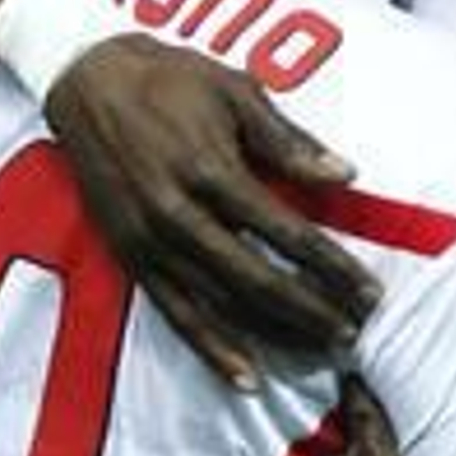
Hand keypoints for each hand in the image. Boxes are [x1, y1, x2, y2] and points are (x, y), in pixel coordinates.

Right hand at [45, 35, 381, 385]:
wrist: (85, 78)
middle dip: (311, 311)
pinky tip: (247, 377)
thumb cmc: (171, 79)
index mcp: (211, 170)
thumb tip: (345, 175)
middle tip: (353, 333)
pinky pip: (176, 313)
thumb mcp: (236, 91)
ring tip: (317, 353)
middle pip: (258, 280)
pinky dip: (213, 349)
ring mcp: (150, 242)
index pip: (287, 233)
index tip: (369, 292)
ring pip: (221, 305)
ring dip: (273, 335)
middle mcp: (178, 215)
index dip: (333, 267)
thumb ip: (289, 141)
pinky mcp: (129, 257)